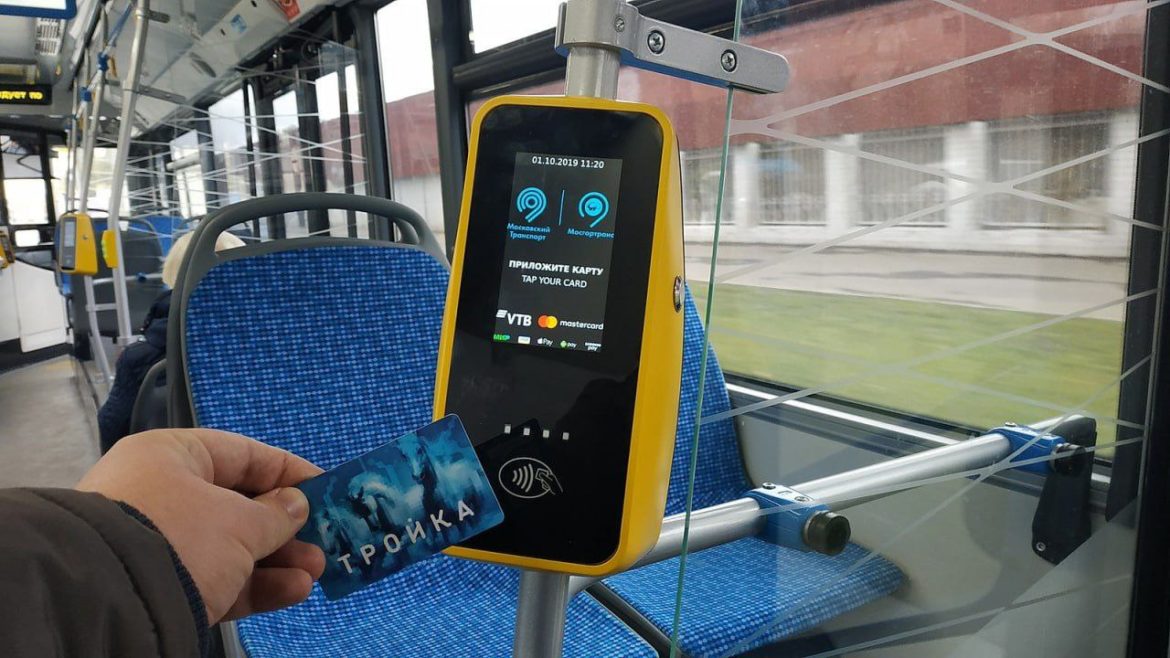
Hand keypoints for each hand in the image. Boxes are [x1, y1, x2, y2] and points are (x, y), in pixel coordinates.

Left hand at [77, 429, 325, 623]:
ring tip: (316, 570)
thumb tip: (296, 505)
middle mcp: (162, 493)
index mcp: (173, 456)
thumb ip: (276, 515)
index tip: (327, 490)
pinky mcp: (160, 584)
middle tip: (325, 540)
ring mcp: (159, 542)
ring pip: (231, 546)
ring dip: (278, 559)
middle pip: (239, 504)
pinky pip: (216, 577)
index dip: (290, 473)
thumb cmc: (179, 537)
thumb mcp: (239, 523)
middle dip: (286, 527)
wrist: (109, 602)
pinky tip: (293, 591)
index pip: (244, 454)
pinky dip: (254, 584)